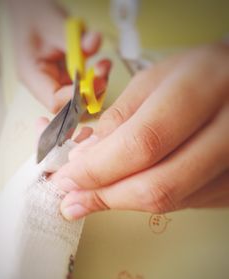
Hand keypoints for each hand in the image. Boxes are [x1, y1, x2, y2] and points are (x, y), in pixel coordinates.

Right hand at [9, 0, 110, 112]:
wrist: (31, 10)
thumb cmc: (34, 15)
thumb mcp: (52, 23)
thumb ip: (74, 38)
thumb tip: (93, 45)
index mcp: (32, 75)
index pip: (55, 101)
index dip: (75, 97)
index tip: (92, 82)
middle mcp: (45, 83)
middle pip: (70, 104)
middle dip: (90, 93)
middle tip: (102, 76)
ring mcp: (58, 81)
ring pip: (81, 97)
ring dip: (97, 84)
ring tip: (103, 65)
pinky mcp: (69, 76)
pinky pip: (86, 84)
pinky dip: (96, 75)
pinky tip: (99, 62)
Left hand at [51, 43, 228, 219]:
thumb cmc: (198, 75)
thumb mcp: (154, 81)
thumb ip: (119, 120)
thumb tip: (85, 161)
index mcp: (203, 88)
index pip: (142, 143)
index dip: (97, 170)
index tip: (67, 179)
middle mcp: (228, 130)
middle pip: (157, 186)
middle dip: (105, 197)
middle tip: (74, 200)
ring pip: (170, 201)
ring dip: (122, 202)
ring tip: (95, 194)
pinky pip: (182, 203)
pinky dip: (148, 199)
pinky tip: (131, 187)